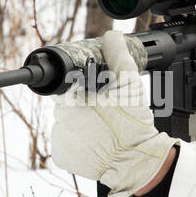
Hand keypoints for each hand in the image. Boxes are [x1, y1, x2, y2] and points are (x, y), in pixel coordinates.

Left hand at [50, 30, 177, 196]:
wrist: (136, 161)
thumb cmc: (132, 124)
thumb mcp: (129, 83)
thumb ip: (118, 55)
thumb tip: (112, 35)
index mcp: (72, 99)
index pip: (69, 87)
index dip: (83, 90)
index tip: (96, 97)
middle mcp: (61, 120)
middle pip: (66, 106)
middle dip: (81, 107)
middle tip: (103, 115)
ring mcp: (59, 140)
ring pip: (64, 124)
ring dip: (77, 124)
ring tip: (100, 129)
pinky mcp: (62, 157)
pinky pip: (64, 144)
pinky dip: (75, 143)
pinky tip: (92, 142)